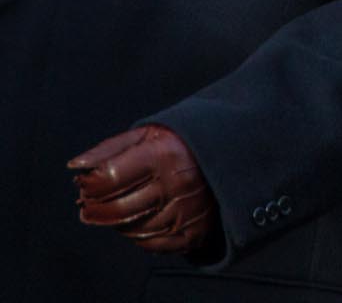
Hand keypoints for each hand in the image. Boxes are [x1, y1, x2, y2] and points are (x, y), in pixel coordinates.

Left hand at [67, 125, 216, 254]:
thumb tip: (75, 166)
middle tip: (90, 204)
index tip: (87, 184)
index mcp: (163, 155)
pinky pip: (151, 244)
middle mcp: (178, 183)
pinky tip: (140, 220)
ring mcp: (187, 210)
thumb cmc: (180, 145)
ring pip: (131, 229)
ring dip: (116, 223)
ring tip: (119, 208)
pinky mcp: (194, 231)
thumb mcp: (147, 134)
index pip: (107, 180)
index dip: (90, 185)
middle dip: (95, 209)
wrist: (229, 156)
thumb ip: (109, 149)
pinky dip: (139, 236)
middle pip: (116, 210)